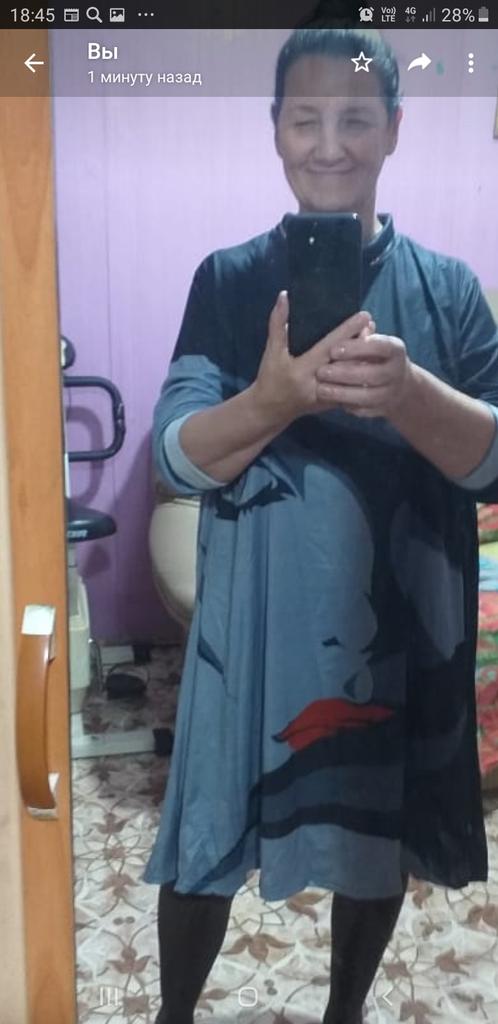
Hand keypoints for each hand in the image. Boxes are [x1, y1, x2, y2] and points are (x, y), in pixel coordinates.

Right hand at [253, 291, 374, 425]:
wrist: (269, 411)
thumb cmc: (269, 378)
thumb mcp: (271, 352)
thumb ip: (278, 324)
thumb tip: (284, 295)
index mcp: (303, 369)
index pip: (330, 347)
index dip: (347, 331)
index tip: (363, 316)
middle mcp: (318, 383)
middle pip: (346, 362)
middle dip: (362, 343)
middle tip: (372, 326)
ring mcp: (326, 396)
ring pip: (351, 377)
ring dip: (364, 358)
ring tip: (374, 340)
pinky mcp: (331, 403)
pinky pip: (350, 389)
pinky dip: (360, 375)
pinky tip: (370, 361)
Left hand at [315, 328, 413, 418]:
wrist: (399, 384)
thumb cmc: (376, 356)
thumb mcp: (373, 341)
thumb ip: (361, 334)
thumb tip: (357, 319)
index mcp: (395, 349)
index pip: (379, 347)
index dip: (356, 348)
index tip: (333, 350)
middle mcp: (397, 371)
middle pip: (373, 374)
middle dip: (345, 373)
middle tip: (321, 372)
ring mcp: (392, 392)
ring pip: (368, 396)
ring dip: (343, 393)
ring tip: (321, 390)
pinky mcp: (383, 409)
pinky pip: (365, 410)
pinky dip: (349, 406)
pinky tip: (333, 401)